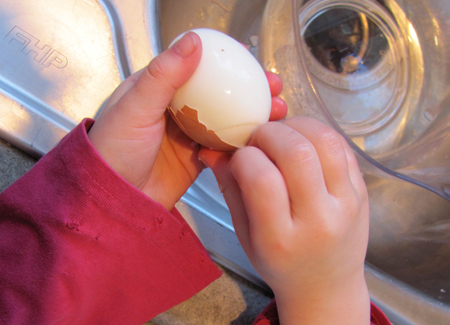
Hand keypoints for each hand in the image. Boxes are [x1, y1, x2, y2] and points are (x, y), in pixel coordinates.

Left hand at [88, 31, 285, 210]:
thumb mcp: (136, 107)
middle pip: (218, 93)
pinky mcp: (197, 158)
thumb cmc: (112, 151)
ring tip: (276, 111)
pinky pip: (225, 146)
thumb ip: (163, 75)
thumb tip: (193, 41)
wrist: (114, 200)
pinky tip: (259, 138)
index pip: (196, 66)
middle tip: (271, 86)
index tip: (248, 58)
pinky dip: (243, 141)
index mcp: (158, 89)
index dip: (224, 61)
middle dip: (247, 88)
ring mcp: (189, 134)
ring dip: (252, 114)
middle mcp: (176, 109)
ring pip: (227, 119)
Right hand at [200, 117, 369, 323]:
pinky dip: (318, 134)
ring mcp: (348, 204)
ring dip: (297, 126)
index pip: (261, 179)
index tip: (239, 157)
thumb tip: (211, 148)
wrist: (327, 286)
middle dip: (269, 133)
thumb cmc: (279, 263)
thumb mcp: (245, 234)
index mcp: (280, 239)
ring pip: (326, 141)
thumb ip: (230, 189)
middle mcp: (319, 220)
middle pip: (297, 153)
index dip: (243, 156)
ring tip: (282, 136)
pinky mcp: (363, 192)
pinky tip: (303, 144)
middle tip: (258, 140)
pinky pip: (342, 146)